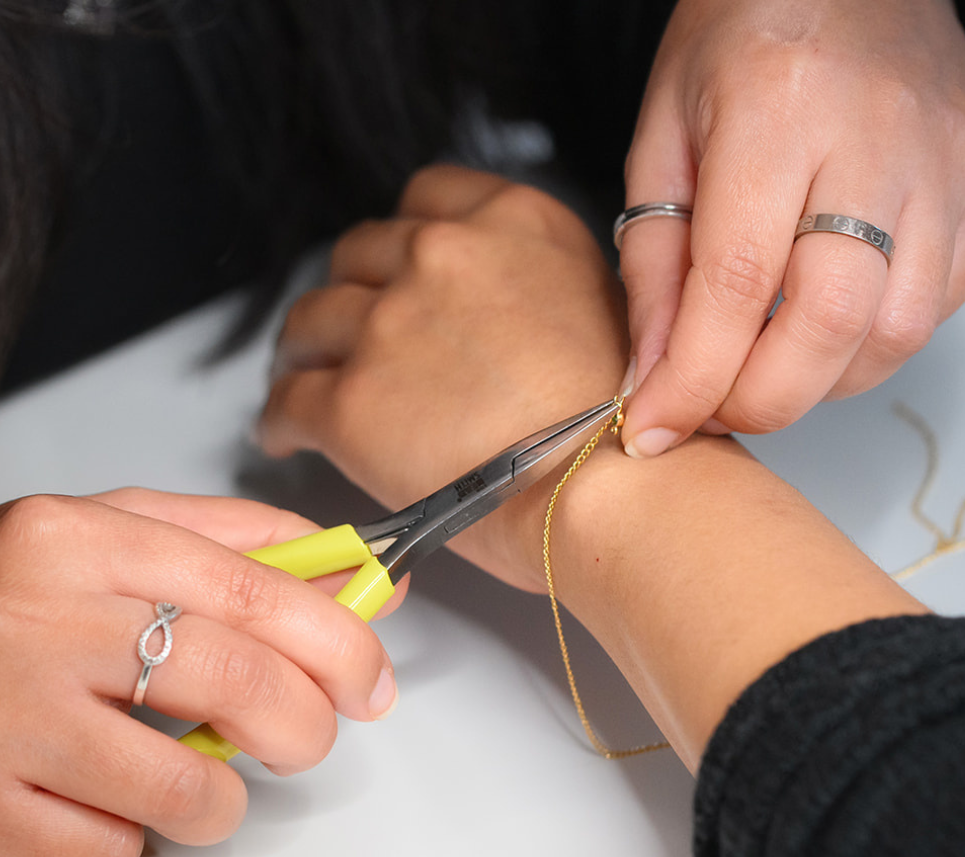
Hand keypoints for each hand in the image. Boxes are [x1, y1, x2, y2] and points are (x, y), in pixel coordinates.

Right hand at [0, 488, 397, 856]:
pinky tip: (107, 803)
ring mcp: (4, 717)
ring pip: (183, 789)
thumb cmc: (12, 594)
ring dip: (222, 802)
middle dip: (305, 727)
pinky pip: (103, 854)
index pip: (259, 593)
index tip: (372, 680)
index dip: (341, 643)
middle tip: (306, 739)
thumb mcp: (118, 535)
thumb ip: (243, 548)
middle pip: (238, 682)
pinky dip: (130, 845)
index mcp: (88, 541)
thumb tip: (364, 580)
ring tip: (200, 781)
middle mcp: (44, 619)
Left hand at [260, 165, 627, 592]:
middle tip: (352, 334)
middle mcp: (442, 257)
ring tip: (307, 380)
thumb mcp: (601, 310)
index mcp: (511, 224)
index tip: (394, 270)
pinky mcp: (350, 403)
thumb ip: (535, 287)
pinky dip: (281, 418)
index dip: (402, 243)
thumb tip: (497, 314)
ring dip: (306, 350)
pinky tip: (286, 433)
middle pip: (360, 256)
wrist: (608, 489)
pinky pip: (287, 400)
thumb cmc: (623, 426)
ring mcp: (389, 325)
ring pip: (311, 321)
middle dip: (354, 294)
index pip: (424, 200)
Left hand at [619, 0, 964, 449]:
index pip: (739, 285)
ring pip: (892, 335)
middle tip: (714, 406)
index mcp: (779, 109)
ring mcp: (948, 165)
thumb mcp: (664, 141)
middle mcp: (878, 137)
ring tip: (767, 356)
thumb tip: (655, 377)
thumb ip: (656, 267)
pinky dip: (866, 343)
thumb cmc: (748, 40)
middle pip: (831, 325)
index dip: (693, 381)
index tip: (656, 426)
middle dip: (760, 400)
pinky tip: (826, 315)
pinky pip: (933, 310)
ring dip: (817, 379)